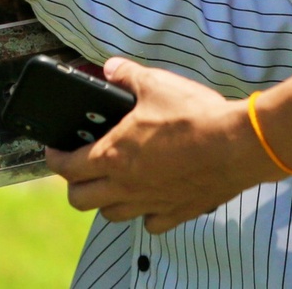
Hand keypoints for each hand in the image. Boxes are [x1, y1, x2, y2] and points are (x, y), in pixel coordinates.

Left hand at [44, 59, 282, 232]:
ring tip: (112, 182)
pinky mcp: (176, 212)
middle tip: (80, 168)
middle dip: (74, 184)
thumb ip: (127, 76)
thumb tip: (110, 69)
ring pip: (111, 214)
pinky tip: (151, 197)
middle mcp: (125, 186)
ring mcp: (150, 202)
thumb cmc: (195, 116)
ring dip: (105, 200)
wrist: (236, 146)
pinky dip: (144, 213)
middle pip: (80, 200)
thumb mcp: (156, 84)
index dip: (54, 158)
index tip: (55, 150)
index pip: (67, 167)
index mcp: (113, 155)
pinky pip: (150, 223)